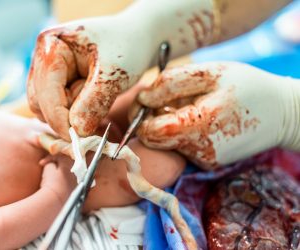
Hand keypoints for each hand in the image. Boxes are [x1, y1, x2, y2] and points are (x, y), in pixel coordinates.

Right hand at [27, 15, 153, 139]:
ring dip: (70, 116)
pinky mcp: (57, 82)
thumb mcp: (114, 73)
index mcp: (51, 45)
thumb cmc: (128, 47)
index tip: (79, 140)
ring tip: (98, 102)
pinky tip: (93, 106)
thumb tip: (77, 131)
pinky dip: (74, 114)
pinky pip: (57, 107)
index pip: (45, 93)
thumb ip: (94, 102)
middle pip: (39, 103)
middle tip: (94, 123)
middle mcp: (43, 57)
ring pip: (46, 108)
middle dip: (65, 117)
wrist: (137, 38)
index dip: (60, 119)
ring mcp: (48, 70)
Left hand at [133, 62, 299, 168]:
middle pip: (155, 140)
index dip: (141, 115)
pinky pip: (183, 147)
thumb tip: (142, 98)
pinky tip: (203, 119)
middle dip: (155, 119)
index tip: (149, 100)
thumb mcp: (209, 73)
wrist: (283, 114)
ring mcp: (204, 161)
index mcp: (198, 127)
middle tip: (172, 100)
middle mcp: (198, 152)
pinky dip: (185, 132)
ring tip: (194, 107)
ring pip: (169, 143)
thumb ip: (170, 83)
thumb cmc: (246, 86)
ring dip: (172, 124)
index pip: (149, 132)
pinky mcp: (208, 163)